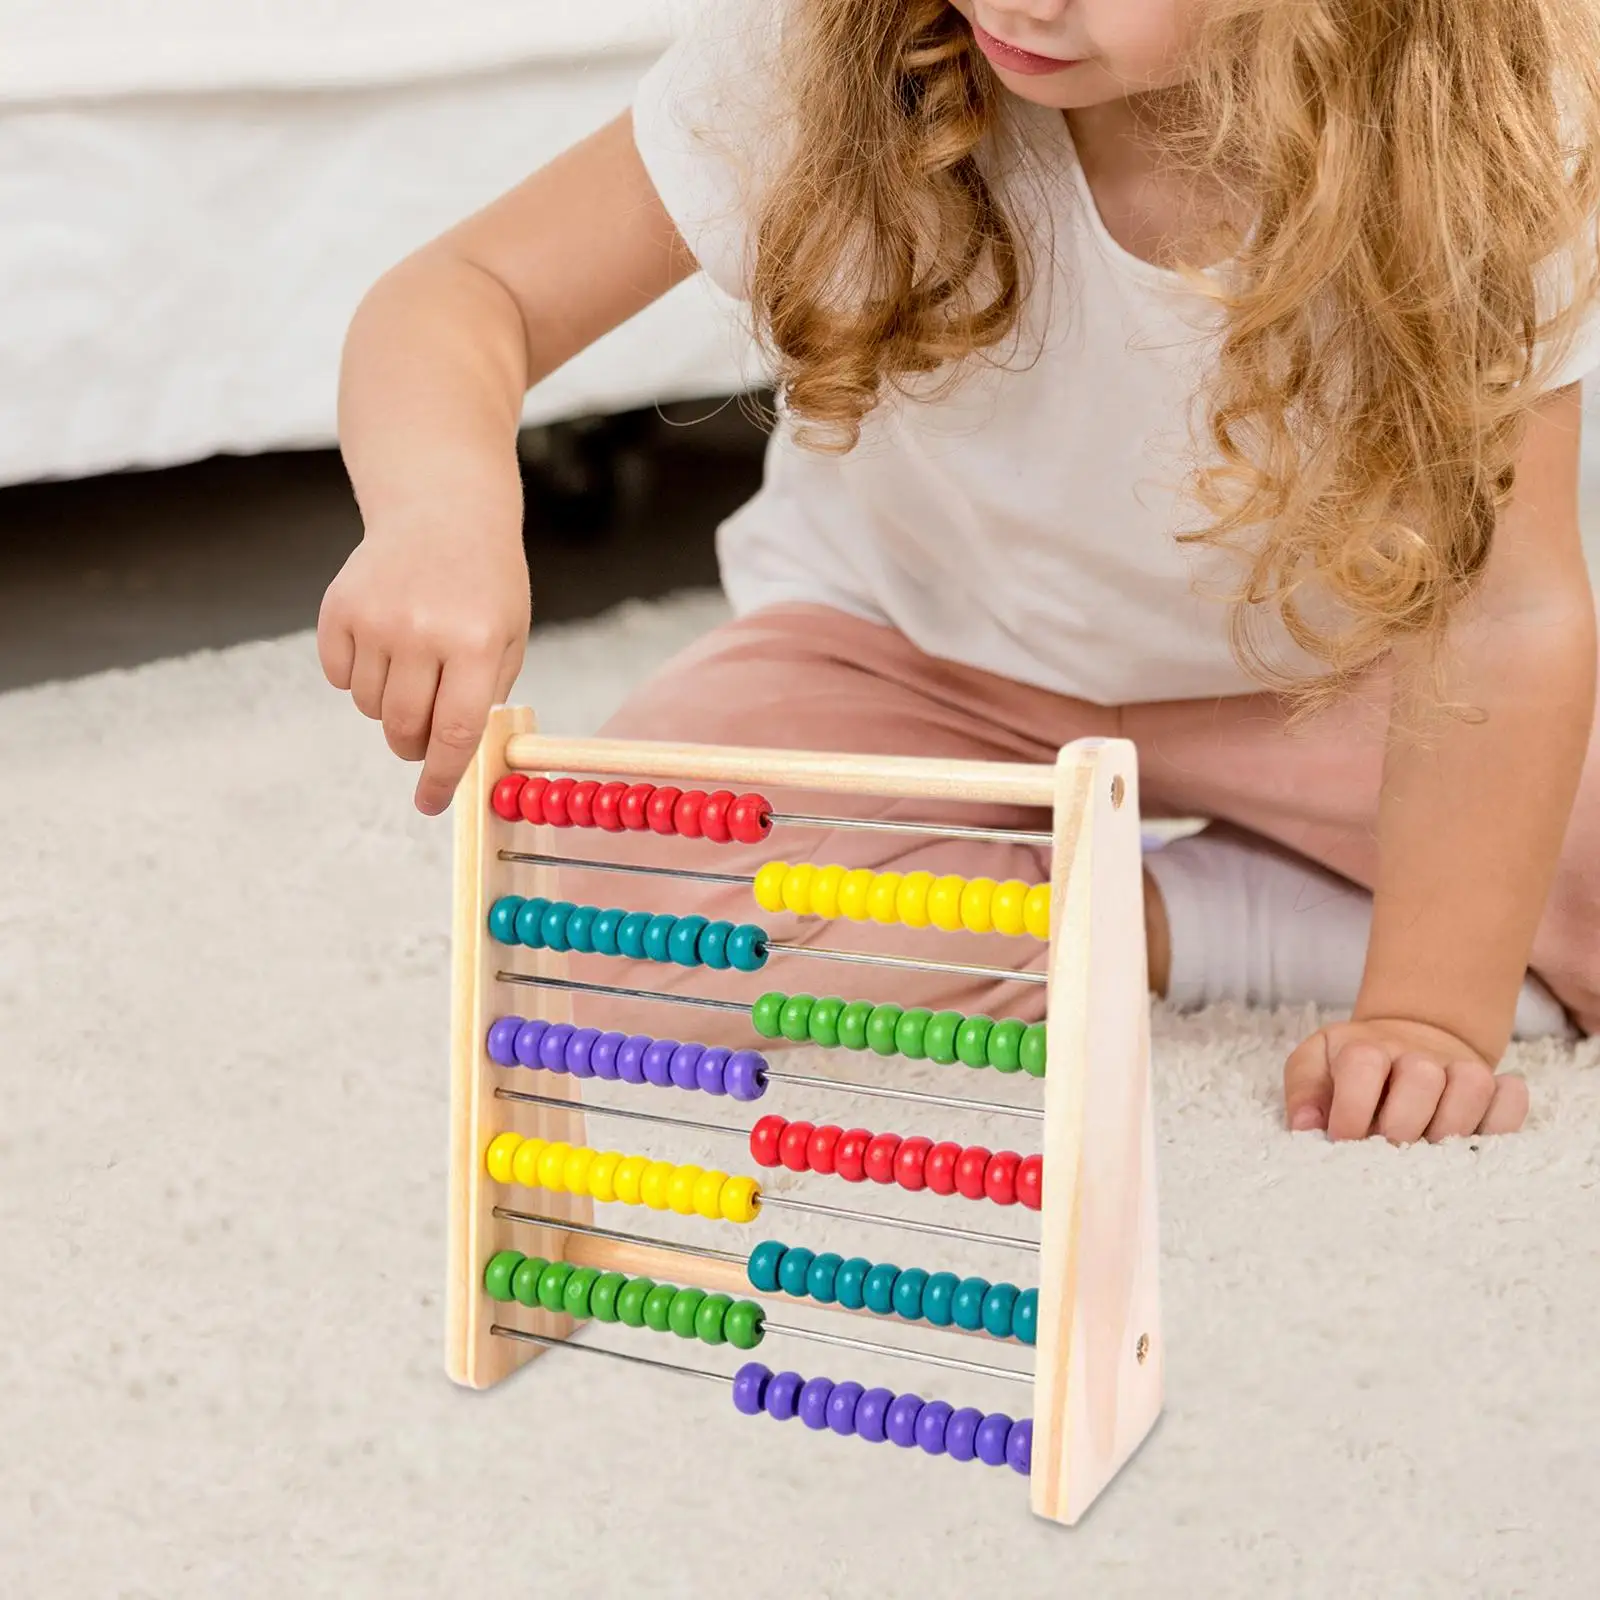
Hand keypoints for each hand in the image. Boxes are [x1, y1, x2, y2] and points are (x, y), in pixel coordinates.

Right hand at [318, 509, 529, 815]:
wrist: (443, 511)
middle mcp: (424, 631)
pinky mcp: (339, 608)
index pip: (455, 733)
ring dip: (390, 706)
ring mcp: (376, 618)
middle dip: (412, 747)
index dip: (440, 777)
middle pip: (404, 728)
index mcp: (477, 643)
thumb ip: (487, 698)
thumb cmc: (485, 584)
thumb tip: (455, 761)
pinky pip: (339, 677)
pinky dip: (359, 676)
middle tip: (422, 738)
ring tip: (413, 666)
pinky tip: (384, 643)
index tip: (430, 804)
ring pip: (370, 707)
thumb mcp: (510, 637)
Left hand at [1282, 1017, 1528, 1142]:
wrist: (1402, 1040)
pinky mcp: (1492, 1086)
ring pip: (1472, 1085)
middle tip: (1388, 1150)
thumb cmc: (1349, 1066)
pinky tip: (1474, 1140)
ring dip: (1450, 1125)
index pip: (1363, 1065)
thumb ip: (1304, 1092)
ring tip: (1428, 1151)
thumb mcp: (1314, 1065)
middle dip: (1402, 1125)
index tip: (1342, 1141)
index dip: (1353, 1110)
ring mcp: (1458, 1067)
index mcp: (1365, 1047)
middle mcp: (1416, 1053)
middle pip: (1422, 1077)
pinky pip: (1512, 1098)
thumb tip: (1306, 1127)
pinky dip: (1501, 1120)